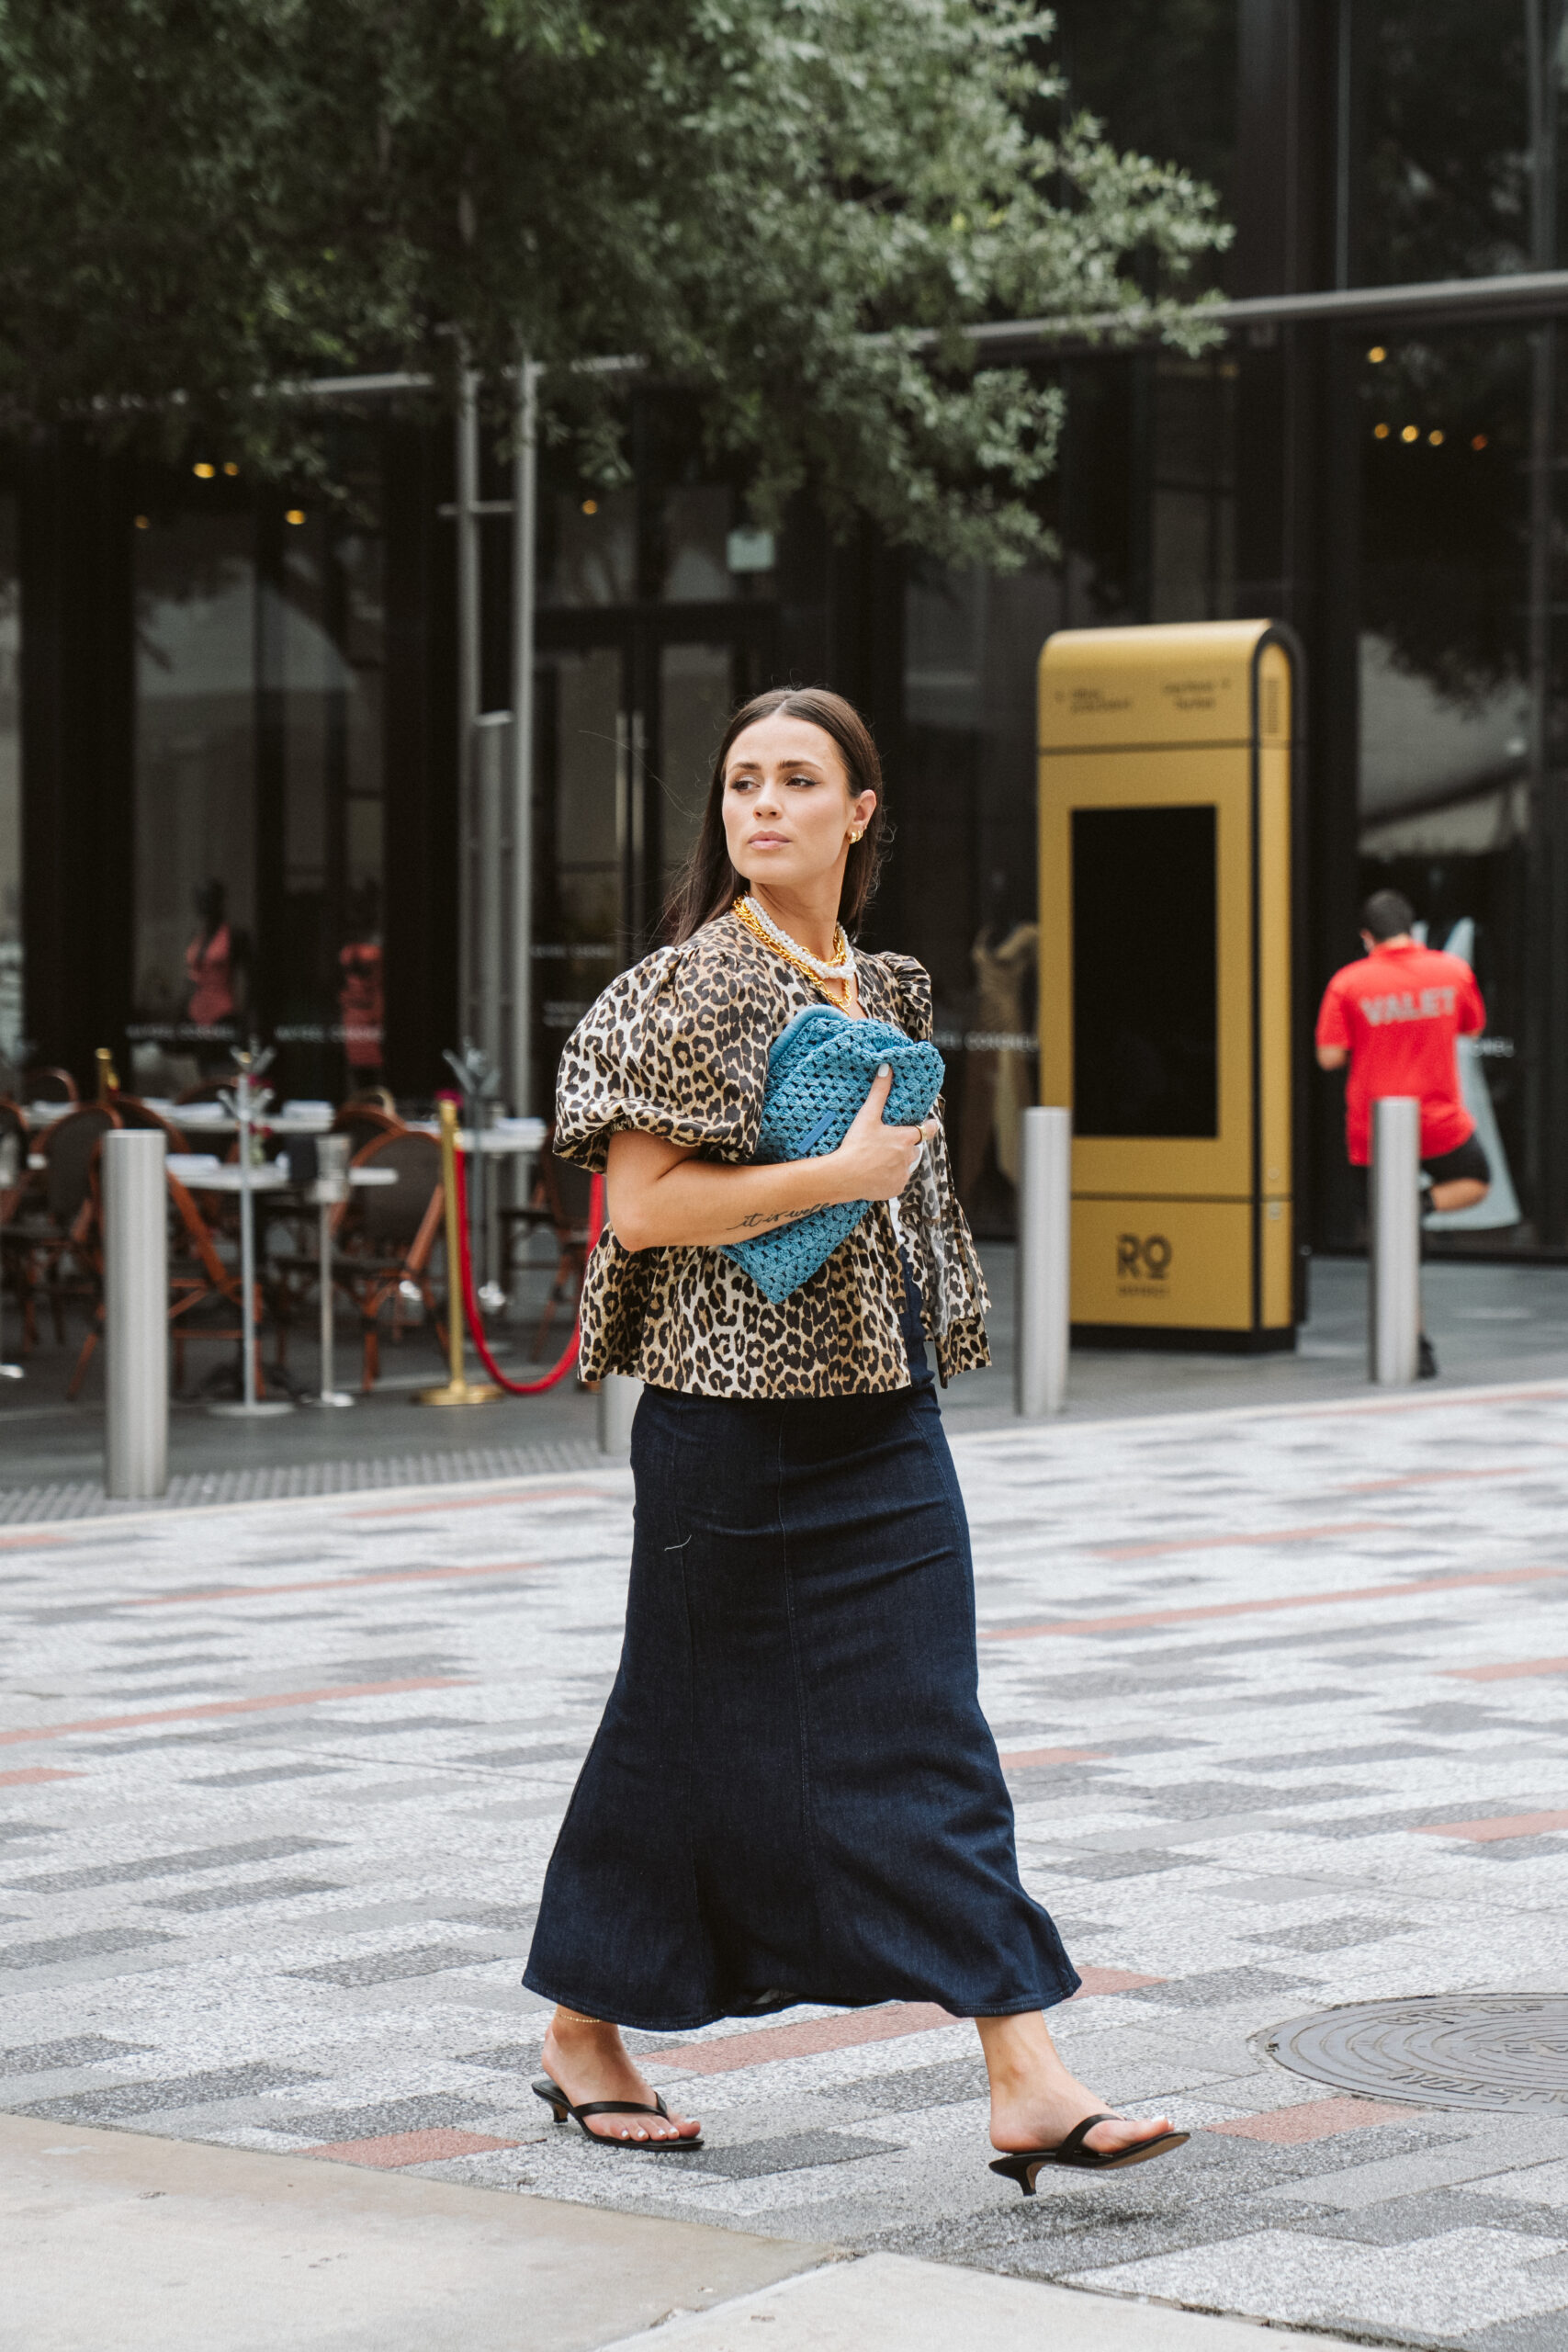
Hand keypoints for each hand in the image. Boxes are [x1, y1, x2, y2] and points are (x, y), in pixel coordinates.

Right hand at [830, 1066, 938, 1201]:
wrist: (843, 1176)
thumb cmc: (856, 1145)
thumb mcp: (867, 1116)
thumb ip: (879, 1092)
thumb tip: (886, 1068)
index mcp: (905, 1138)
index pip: (926, 1130)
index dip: (929, 1126)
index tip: (931, 1124)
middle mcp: (908, 1157)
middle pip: (913, 1149)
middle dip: (904, 1147)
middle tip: (887, 1145)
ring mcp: (902, 1174)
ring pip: (905, 1166)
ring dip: (897, 1163)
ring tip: (878, 1160)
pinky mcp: (895, 1188)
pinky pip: (897, 1181)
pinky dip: (889, 1178)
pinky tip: (875, 1174)